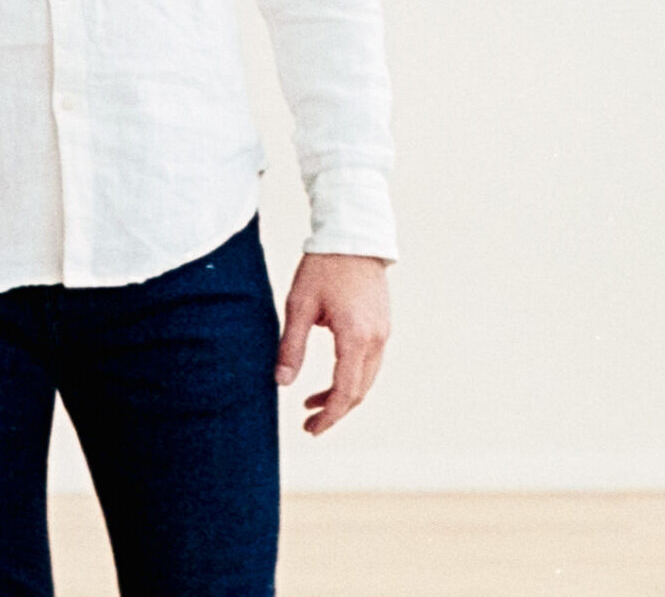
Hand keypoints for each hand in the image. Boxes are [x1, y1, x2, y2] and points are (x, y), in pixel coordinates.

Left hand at [274, 252, 390, 435]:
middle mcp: (376, 340)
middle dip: (334, 411)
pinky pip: (370, 362)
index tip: (310, 429)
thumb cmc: (323, 267)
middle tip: (308, 422)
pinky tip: (331, 375)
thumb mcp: (299, 305)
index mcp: (356, 338)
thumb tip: (282, 383)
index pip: (345, 392)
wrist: (352, 235)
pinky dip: (351, 376)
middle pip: (359, 391)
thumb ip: (292, 346)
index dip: (328, 416)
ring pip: (366, 379)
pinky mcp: (382, 324)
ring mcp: (383, 332)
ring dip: (343, 395)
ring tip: (312, 402)